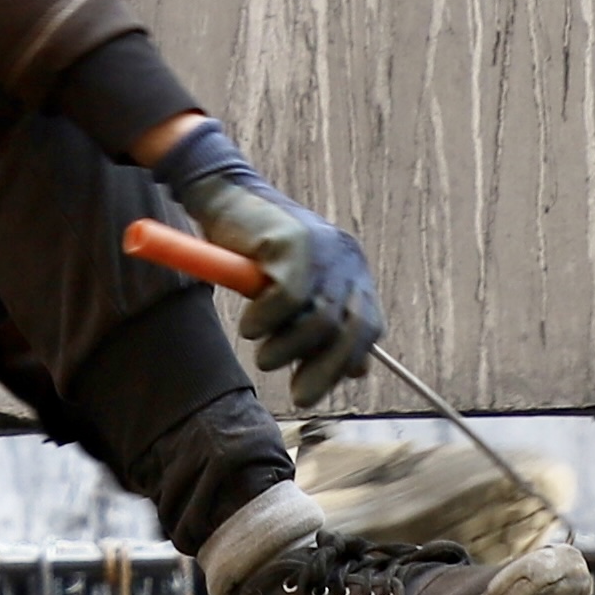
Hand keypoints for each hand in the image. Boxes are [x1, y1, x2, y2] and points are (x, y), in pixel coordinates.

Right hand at [170, 157, 384, 407]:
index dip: (344, 363)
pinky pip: (286, 301)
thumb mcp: (296, 291)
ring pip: (318, 322)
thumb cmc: (257, 250)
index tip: (314, 388)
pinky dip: (265, 322)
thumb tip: (358, 371)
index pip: (369, 329)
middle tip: (299, 396)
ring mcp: (322, 250)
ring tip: (264, 355)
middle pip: (351, 330)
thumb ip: (324, 324)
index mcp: (353, 271)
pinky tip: (250, 325)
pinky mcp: (294, 243)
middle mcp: (345, 259)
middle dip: (325, 370)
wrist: (226, 197)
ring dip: (288, 349)